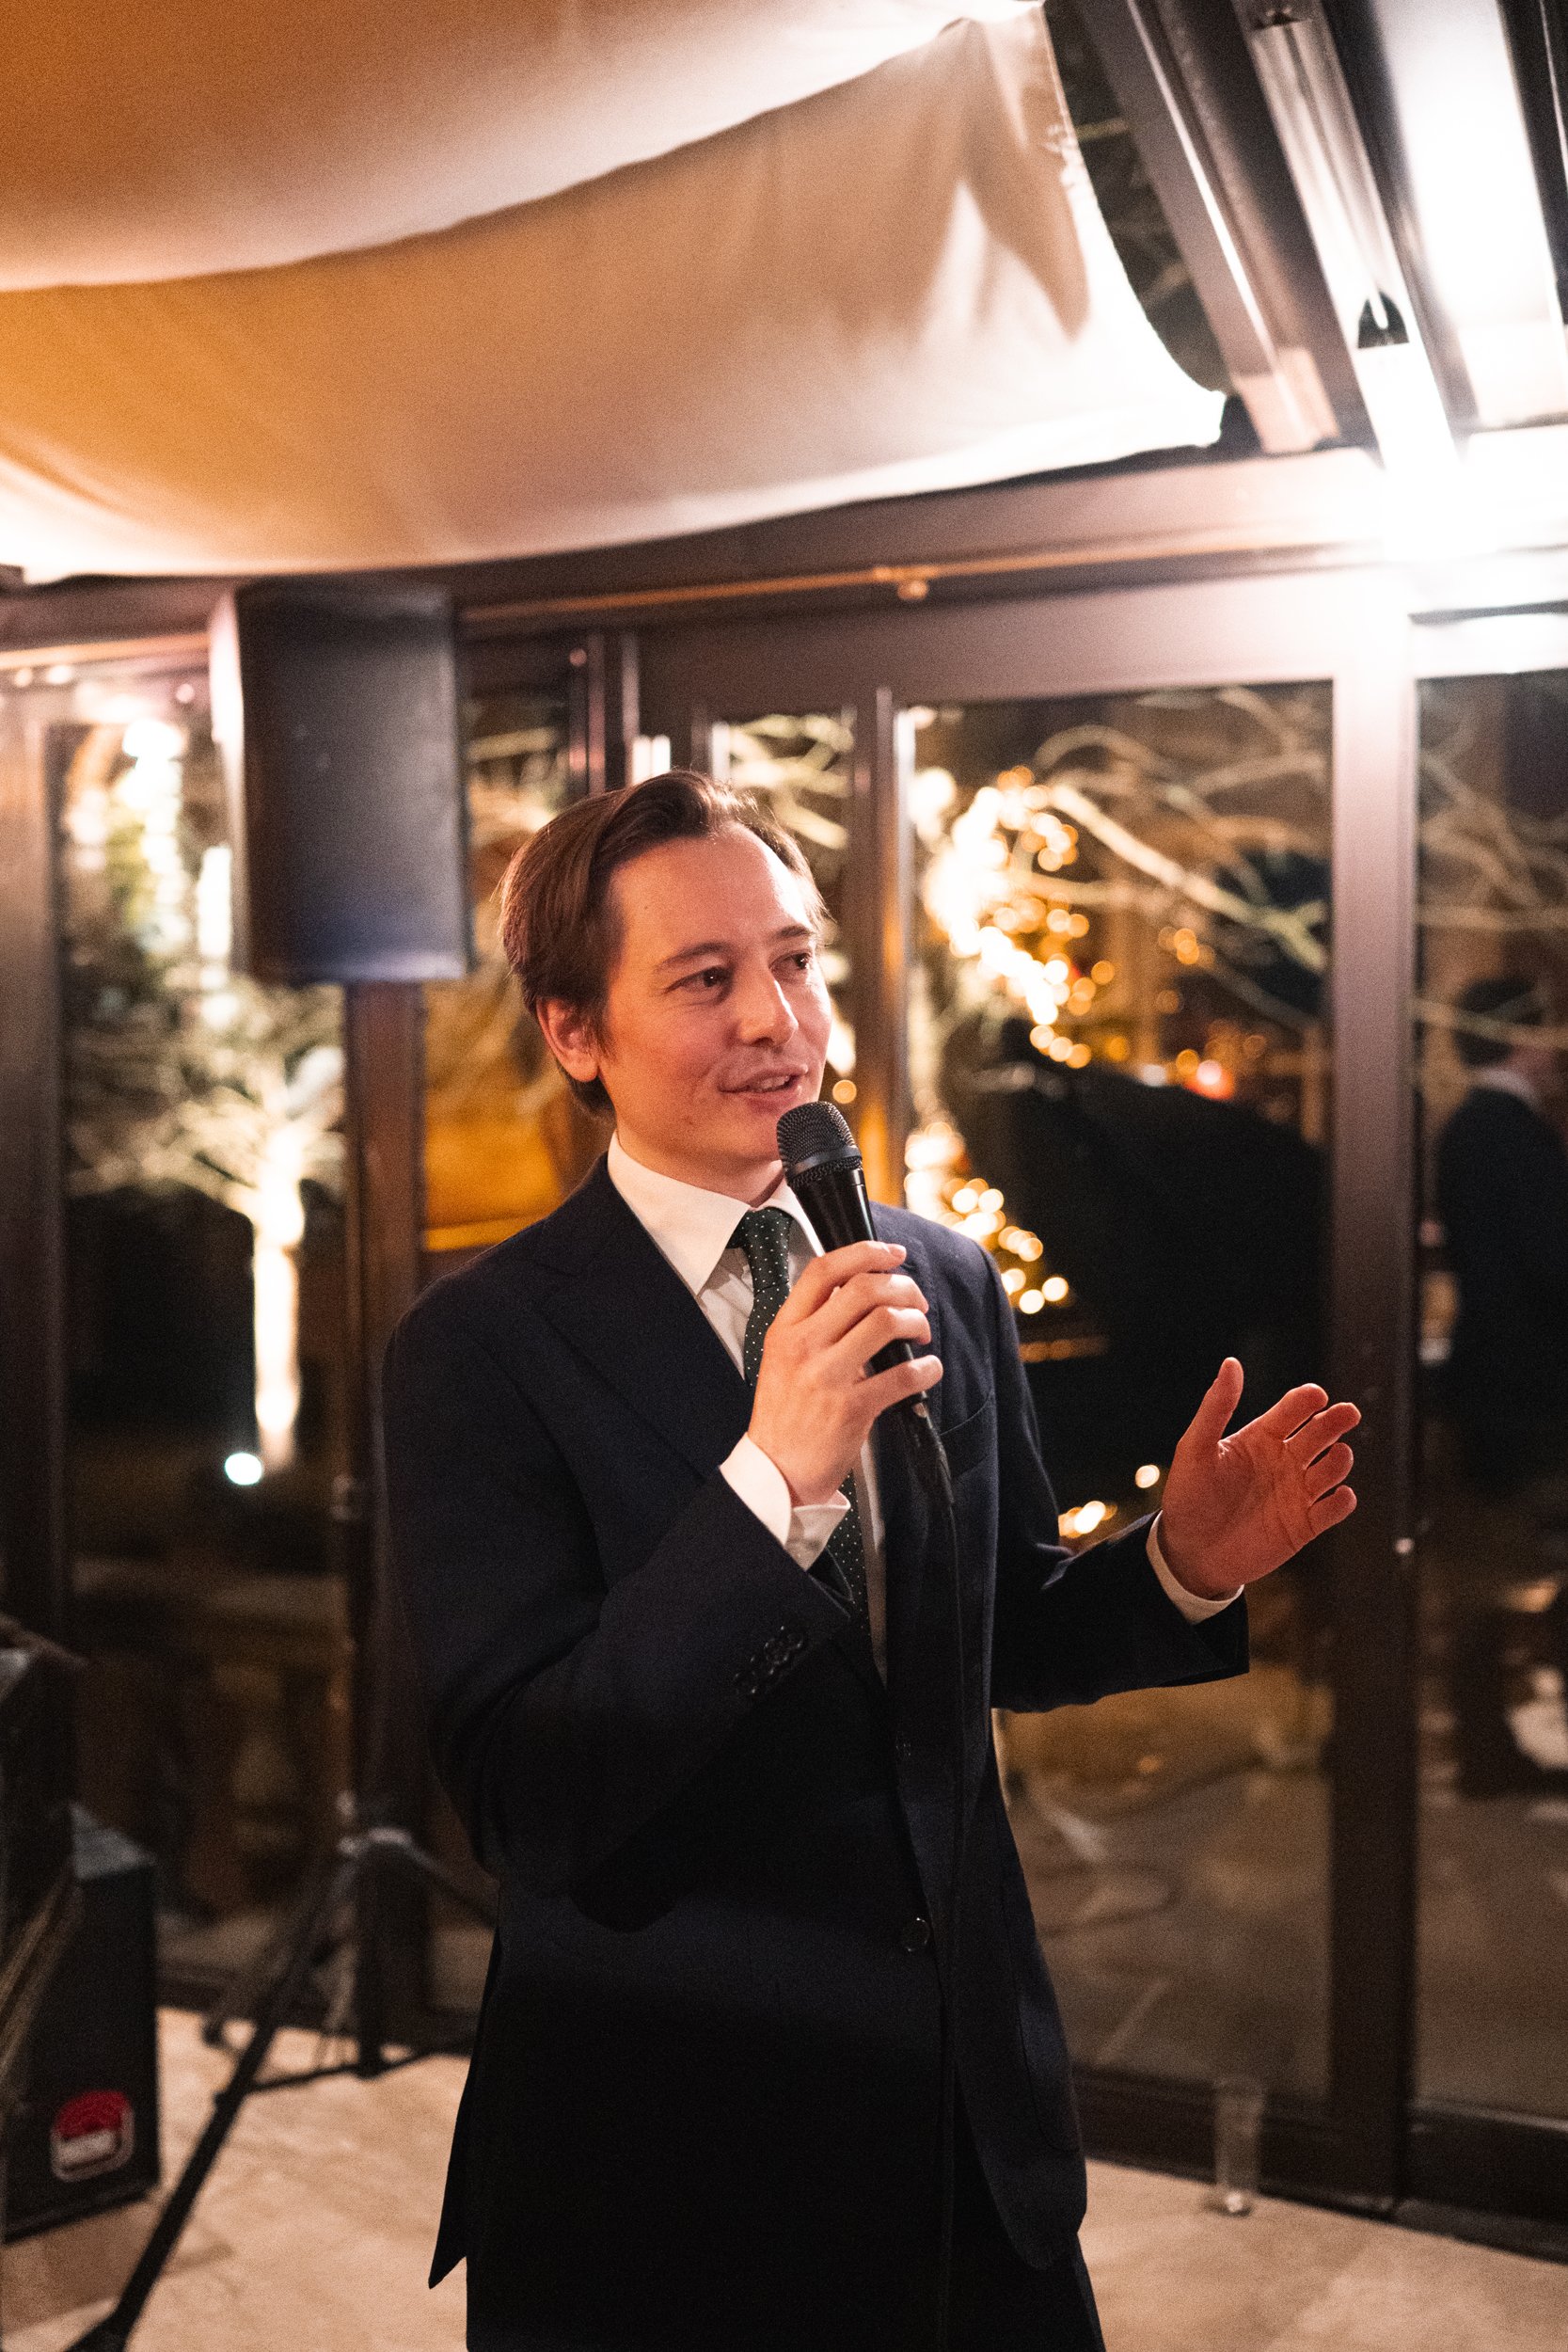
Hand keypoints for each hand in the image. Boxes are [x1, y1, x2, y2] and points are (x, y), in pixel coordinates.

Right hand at [748, 1241, 941, 1505]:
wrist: (776, 1470)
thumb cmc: (784, 1413)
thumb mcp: (782, 1357)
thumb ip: (813, 1323)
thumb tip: (858, 1289)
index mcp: (785, 1329)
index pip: (824, 1270)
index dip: (865, 1252)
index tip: (892, 1253)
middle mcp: (803, 1346)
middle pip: (864, 1289)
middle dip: (903, 1287)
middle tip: (916, 1301)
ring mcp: (826, 1377)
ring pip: (886, 1322)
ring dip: (916, 1322)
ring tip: (921, 1333)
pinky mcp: (851, 1409)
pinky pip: (902, 1375)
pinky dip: (926, 1368)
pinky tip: (928, 1370)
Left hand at [1158, 1359, 1358, 1598]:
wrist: (1189, 1553)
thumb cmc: (1188, 1497)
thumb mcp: (1195, 1449)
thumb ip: (1215, 1407)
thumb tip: (1231, 1363)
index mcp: (1260, 1438)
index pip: (1292, 1410)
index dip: (1306, 1401)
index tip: (1316, 1395)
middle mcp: (1283, 1461)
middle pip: (1320, 1434)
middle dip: (1335, 1422)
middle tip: (1347, 1413)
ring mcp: (1296, 1493)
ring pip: (1332, 1469)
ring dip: (1339, 1461)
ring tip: (1337, 1456)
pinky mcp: (1305, 1526)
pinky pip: (1333, 1509)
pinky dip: (1341, 1502)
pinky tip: (1338, 1496)